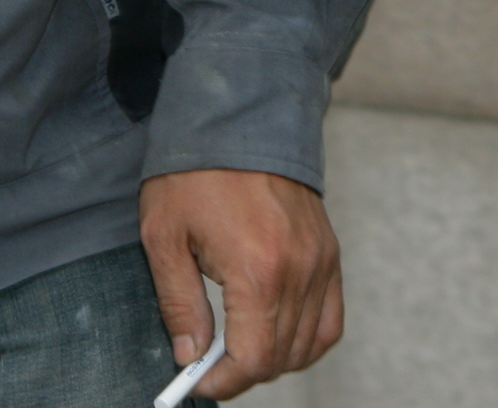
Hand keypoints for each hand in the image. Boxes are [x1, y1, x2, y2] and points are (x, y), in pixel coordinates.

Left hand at [140, 168, 343, 398]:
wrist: (240, 115)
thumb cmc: (196, 172)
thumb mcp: (166, 238)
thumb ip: (179, 305)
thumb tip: (190, 355)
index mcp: (258, 270)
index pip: (254, 360)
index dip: (222, 383)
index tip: (195, 381)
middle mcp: (299, 270)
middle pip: (281, 357)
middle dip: (242, 373)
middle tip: (208, 365)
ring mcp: (322, 260)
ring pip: (309, 344)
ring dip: (273, 358)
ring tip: (238, 347)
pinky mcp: (330, 252)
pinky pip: (331, 319)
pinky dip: (308, 340)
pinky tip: (277, 334)